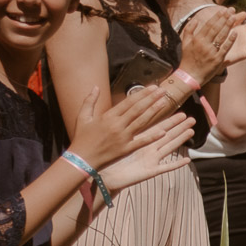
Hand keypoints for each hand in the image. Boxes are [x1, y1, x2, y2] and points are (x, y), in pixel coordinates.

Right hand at [68, 86, 190, 170]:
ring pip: (141, 122)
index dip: (142, 94)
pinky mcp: (125, 149)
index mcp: (108, 117)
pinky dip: (152, 137)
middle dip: (151, 99)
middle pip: (137, 110)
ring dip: (154, 112)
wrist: (81, 158)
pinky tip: (163, 132)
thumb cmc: (82, 137)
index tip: (153, 87)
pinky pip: (141, 142)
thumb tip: (96, 87)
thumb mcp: (83, 117)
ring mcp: (122, 137)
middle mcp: (117, 125)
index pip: (128, 102)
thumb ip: (89, 101)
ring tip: (164, 103)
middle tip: (163, 91)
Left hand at [99, 111, 196, 192]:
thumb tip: (124, 112)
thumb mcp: (118, 141)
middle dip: (179, 127)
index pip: (158, 128)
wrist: (106, 177)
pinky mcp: (150, 171)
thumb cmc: (109, 160)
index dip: (169, 120)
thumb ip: (124, 128)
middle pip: (167, 135)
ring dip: (180, 140)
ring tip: (191, 131)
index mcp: (141, 141)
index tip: (178, 111)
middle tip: (192, 118)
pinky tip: (187, 160)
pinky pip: (166, 168)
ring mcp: (151, 160)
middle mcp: (149, 149)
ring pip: (169, 147)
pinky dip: (176, 164)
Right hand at [178, 7, 234, 83]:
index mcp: (197, 39)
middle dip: (224, 18)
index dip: (217, 17)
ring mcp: (211, 52)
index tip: (223, 10)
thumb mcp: (185, 43)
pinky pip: (225, 48)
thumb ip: (189, 30)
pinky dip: (230, 40)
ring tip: (234, 18)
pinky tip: (235, 33)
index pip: (209, 25)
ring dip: (228, 26)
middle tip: (231, 10)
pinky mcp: (217, 59)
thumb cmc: (187, 59)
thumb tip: (195, 19)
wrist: (189, 76)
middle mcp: (204, 44)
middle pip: (216, 28)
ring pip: (221, 36)